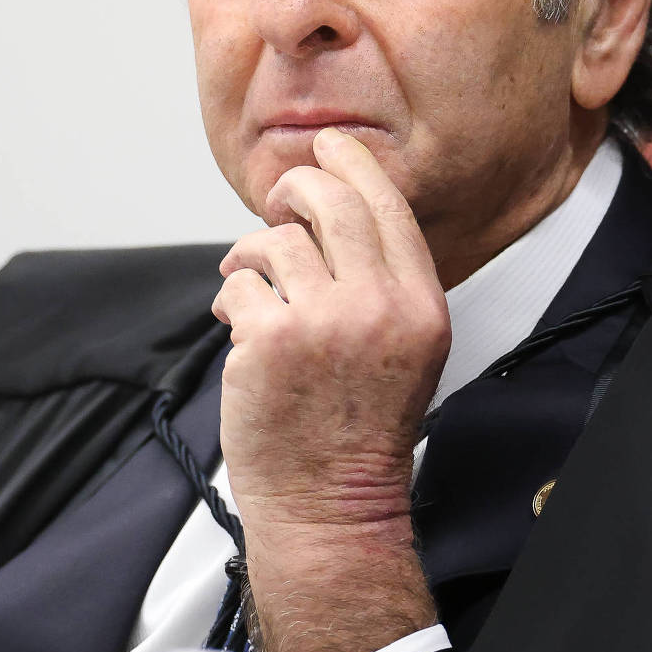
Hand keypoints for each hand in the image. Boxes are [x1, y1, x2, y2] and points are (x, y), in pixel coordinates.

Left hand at [212, 127, 448, 651]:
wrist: (329, 504)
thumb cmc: (359, 431)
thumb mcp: (406, 351)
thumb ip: (383, 284)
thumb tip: (332, 211)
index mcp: (420, 305)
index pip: (388, 206)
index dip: (353, 164)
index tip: (330, 148)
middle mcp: (378, 307)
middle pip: (330, 202)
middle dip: (294, 187)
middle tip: (277, 199)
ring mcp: (322, 322)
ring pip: (275, 241)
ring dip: (251, 254)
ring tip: (248, 280)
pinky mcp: (268, 341)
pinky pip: (239, 284)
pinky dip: (231, 298)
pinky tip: (238, 325)